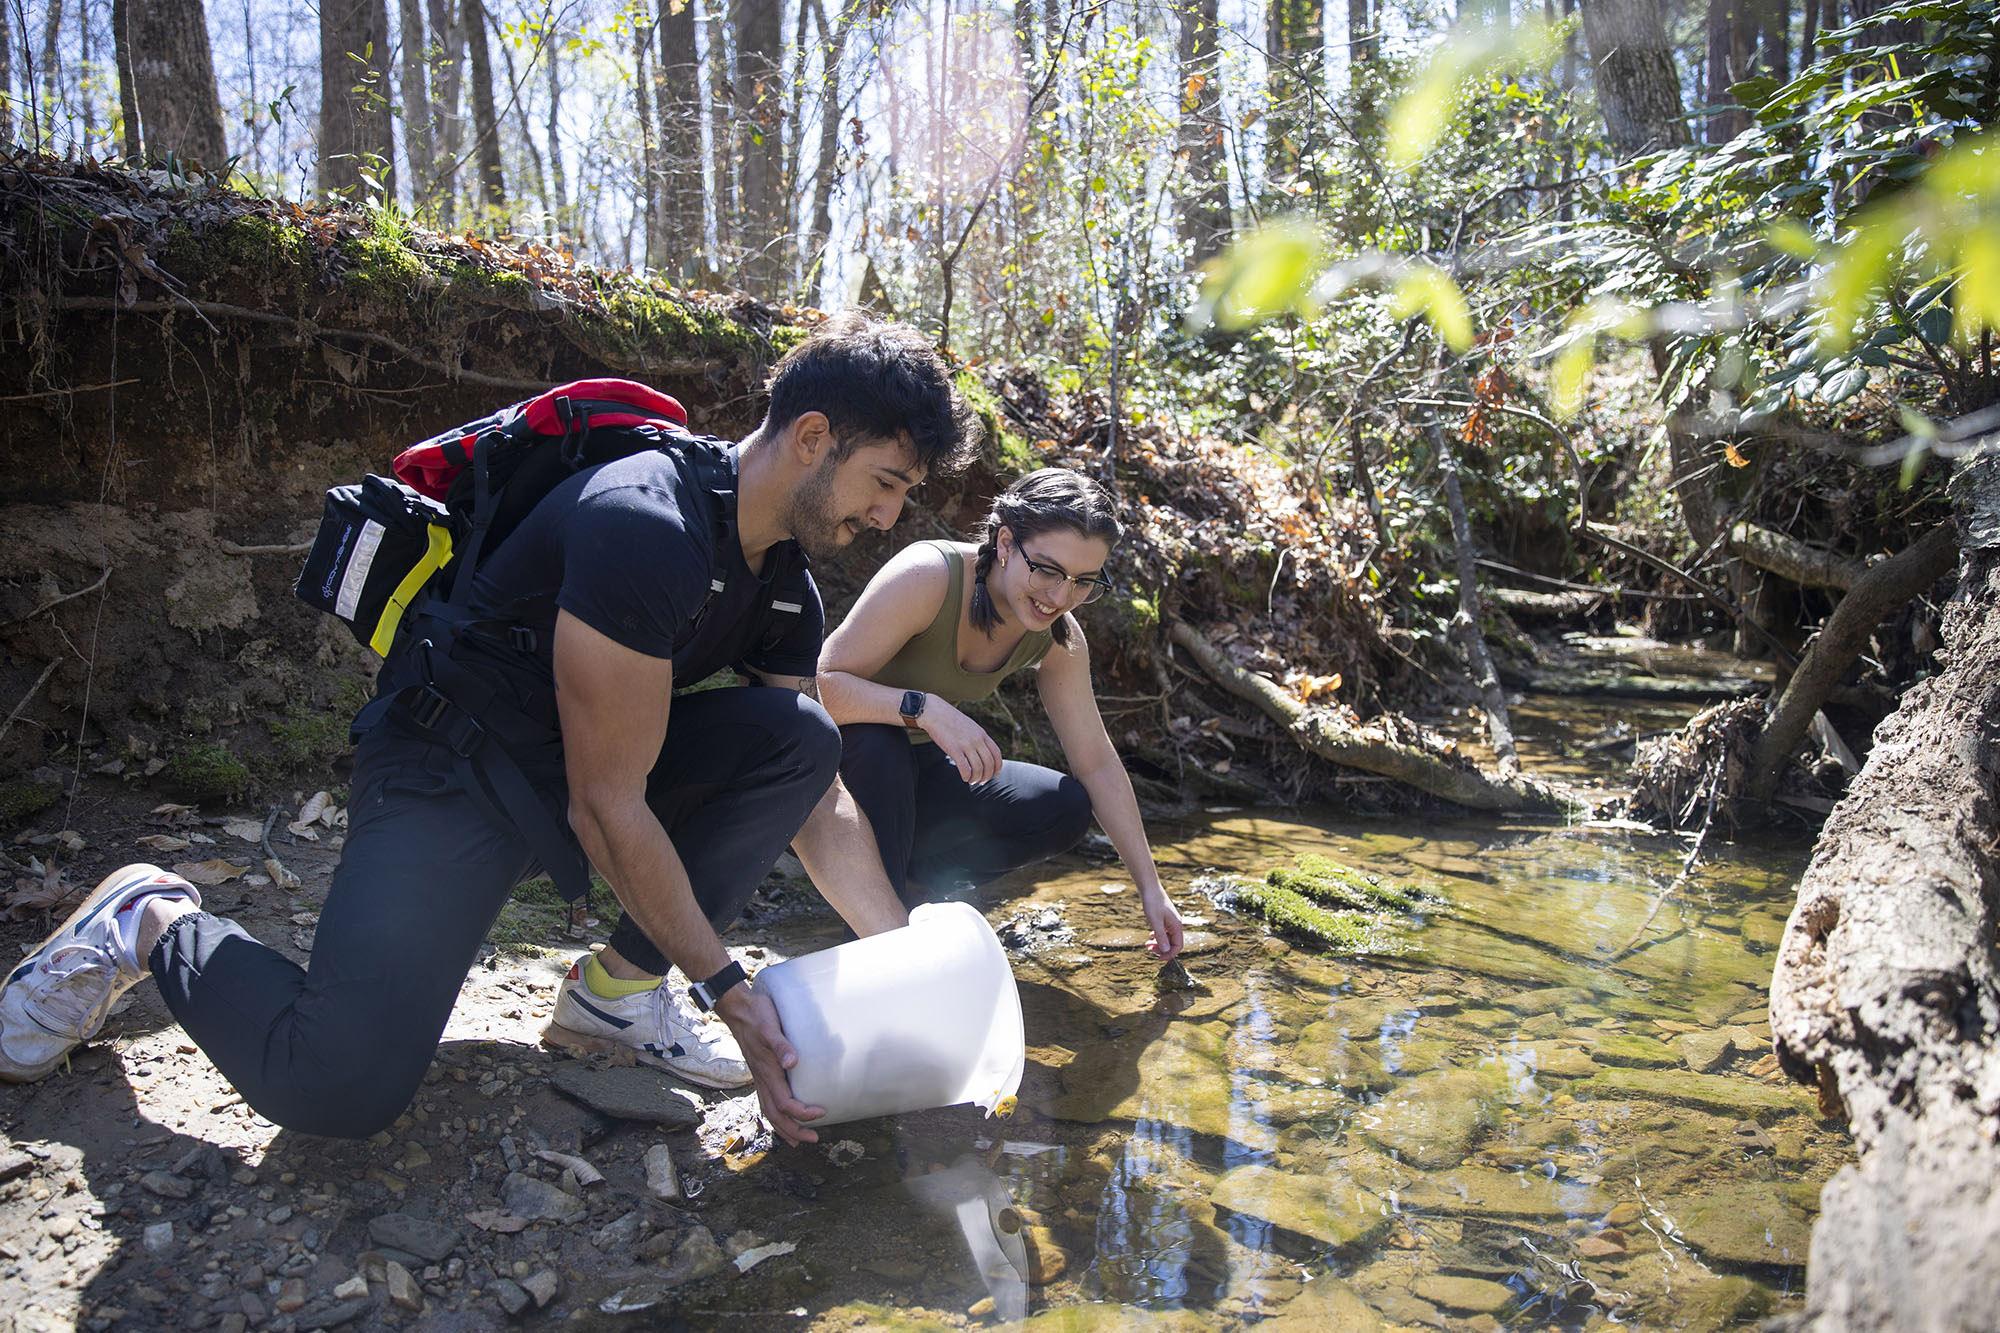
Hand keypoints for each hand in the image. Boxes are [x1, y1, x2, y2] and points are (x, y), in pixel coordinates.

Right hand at [715, 985, 823, 1145]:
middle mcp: (762, 1079)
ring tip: (799, 1139)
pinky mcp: (759, 1073)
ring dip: (784, 1128)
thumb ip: (781, 1045)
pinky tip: (784, 1116)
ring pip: (769, 1111)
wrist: (738, 1009)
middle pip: (776, 1115)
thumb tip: (792, 1063)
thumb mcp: (770, 1027)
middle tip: (814, 1139)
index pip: (785, 1103)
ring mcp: (759, 1078)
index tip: (822, 1111)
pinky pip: (766, 1101)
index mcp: (767, 1072)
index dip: (803, 1113)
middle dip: (794, 1131)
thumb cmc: (757, 1016)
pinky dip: (776, 1115)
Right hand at [920, 700, 1002, 783]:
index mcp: (982, 734)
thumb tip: (982, 753)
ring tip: (971, 780)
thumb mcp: (970, 727)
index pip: (996, 754)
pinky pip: (965, 767)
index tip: (994, 774)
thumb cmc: (951, 720)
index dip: (997, 767)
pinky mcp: (954, 748)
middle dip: (986, 776)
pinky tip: (964, 778)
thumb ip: (978, 738)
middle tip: (981, 781)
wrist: (934, 712)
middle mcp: (976, 739)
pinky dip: (966, 776)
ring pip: (978, 768)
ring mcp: (966, 744)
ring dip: (976, 778)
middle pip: (988, 764)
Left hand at [1141, 886, 1183, 961]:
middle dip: (1162, 949)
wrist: (1149, 887)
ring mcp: (1170, 921)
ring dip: (1158, 943)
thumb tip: (1166, 951)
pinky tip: (1150, 936)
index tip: (1158, 958)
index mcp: (1177, 926)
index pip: (1178, 946)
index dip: (1169, 954)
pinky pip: (1163, 932)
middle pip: (1172, 943)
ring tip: (1147, 944)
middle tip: (1149, 950)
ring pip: (1167, 938)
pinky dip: (1157, 936)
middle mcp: (1175, 924)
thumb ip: (1161, 936)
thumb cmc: (1152, 902)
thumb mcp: (1155, 921)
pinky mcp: (1164, 918)